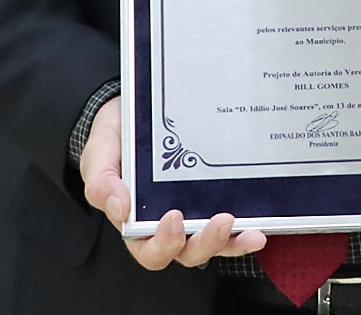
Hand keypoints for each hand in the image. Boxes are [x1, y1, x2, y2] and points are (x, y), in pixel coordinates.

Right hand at [80, 96, 266, 268]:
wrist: (137, 110)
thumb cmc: (116, 138)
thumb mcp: (99, 156)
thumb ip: (102, 183)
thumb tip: (120, 207)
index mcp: (136, 223)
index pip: (150, 250)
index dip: (163, 244)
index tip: (173, 218)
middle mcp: (169, 224)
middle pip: (188, 251)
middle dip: (206, 243)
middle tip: (220, 221)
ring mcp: (196, 212)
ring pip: (215, 242)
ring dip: (233, 241)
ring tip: (251, 231)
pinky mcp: (216, 197)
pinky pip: (233, 221)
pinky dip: (246, 227)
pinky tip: (260, 224)